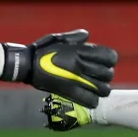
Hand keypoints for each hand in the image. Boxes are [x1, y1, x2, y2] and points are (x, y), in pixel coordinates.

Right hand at [0, 29, 116, 106]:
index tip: (105, 61)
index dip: (110, 59)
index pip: (110, 56)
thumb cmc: (42, 50)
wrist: (26, 65)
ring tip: (96, 88)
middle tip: (99, 76)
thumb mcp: (59, 38)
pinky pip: (90, 100)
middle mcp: (81, 64)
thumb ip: (75, 37)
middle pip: (109, 73)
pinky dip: (93, 100)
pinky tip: (89, 97)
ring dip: (102, 89)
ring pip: (103, 89)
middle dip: (106, 75)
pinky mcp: (69, 92)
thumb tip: (88, 36)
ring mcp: (76, 80)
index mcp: (80, 50)